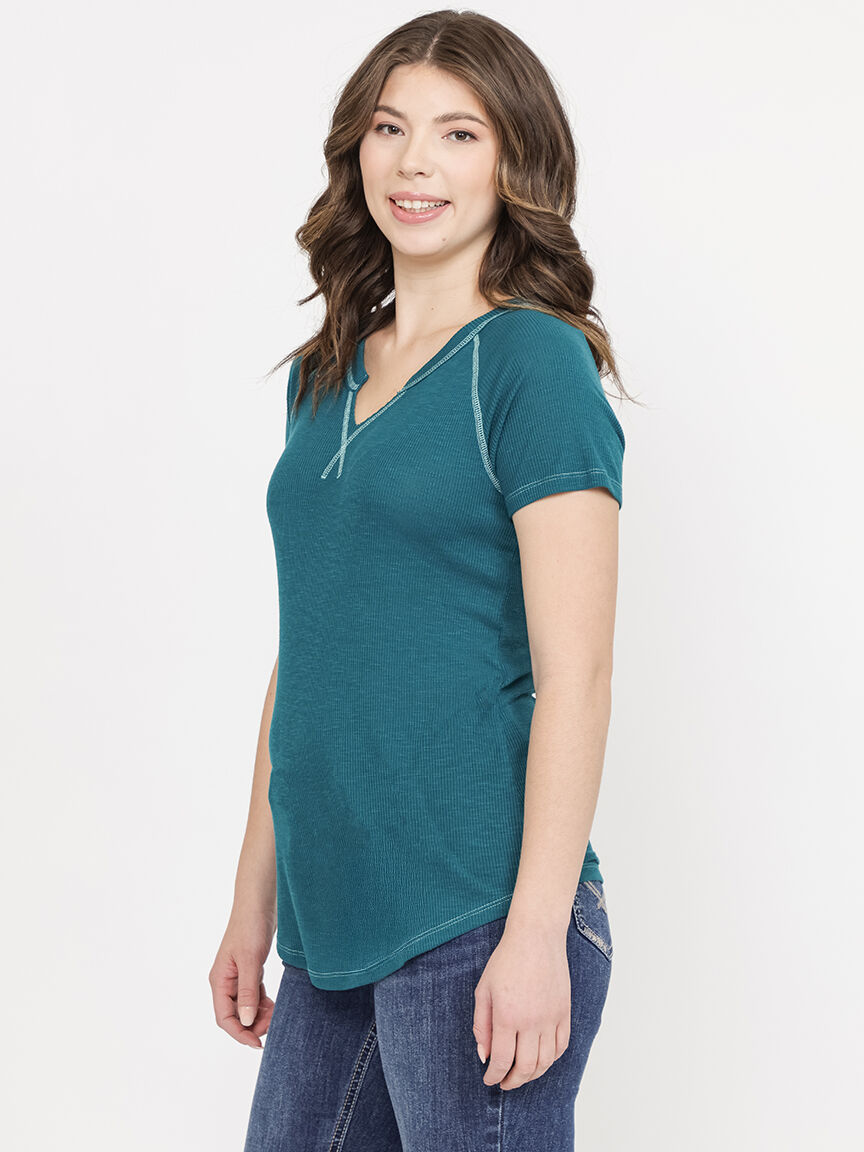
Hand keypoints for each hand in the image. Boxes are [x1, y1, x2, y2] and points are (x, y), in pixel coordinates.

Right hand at [209, 908, 276, 1047]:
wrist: (260, 901)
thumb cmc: (251, 926)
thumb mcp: (251, 960)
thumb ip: (248, 992)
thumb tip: (244, 1022)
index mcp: (219, 980)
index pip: (223, 1018)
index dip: (240, 1033)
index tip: (259, 1043)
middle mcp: (226, 981)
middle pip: (235, 1016)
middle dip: (253, 1025)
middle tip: (274, 1025)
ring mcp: (238, 976)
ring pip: (246, 1007)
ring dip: (260, 1015)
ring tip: (277, 1014)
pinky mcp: (251, 970)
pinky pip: (255, 995)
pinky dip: (264, 1003)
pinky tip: (276, 1005)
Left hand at [473, 918, 570, 1089]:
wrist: (536, 937)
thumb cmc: (506, 960)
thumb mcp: (484, 989)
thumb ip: (481, 1024)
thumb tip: (484, 1054)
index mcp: (507, 1015)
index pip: (501, 1060)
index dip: (494, 1075)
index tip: (489, 1080)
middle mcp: (531, 1021)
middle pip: (526, 1067)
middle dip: (513, 1081)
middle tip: (504, 1082)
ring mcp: (551, 1017)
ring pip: (546, 1061)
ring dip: (533, 1075)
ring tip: (521, 1074)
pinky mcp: (564, 1012)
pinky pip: (561, 1046)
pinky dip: (551, 1059)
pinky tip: (540, 1059)